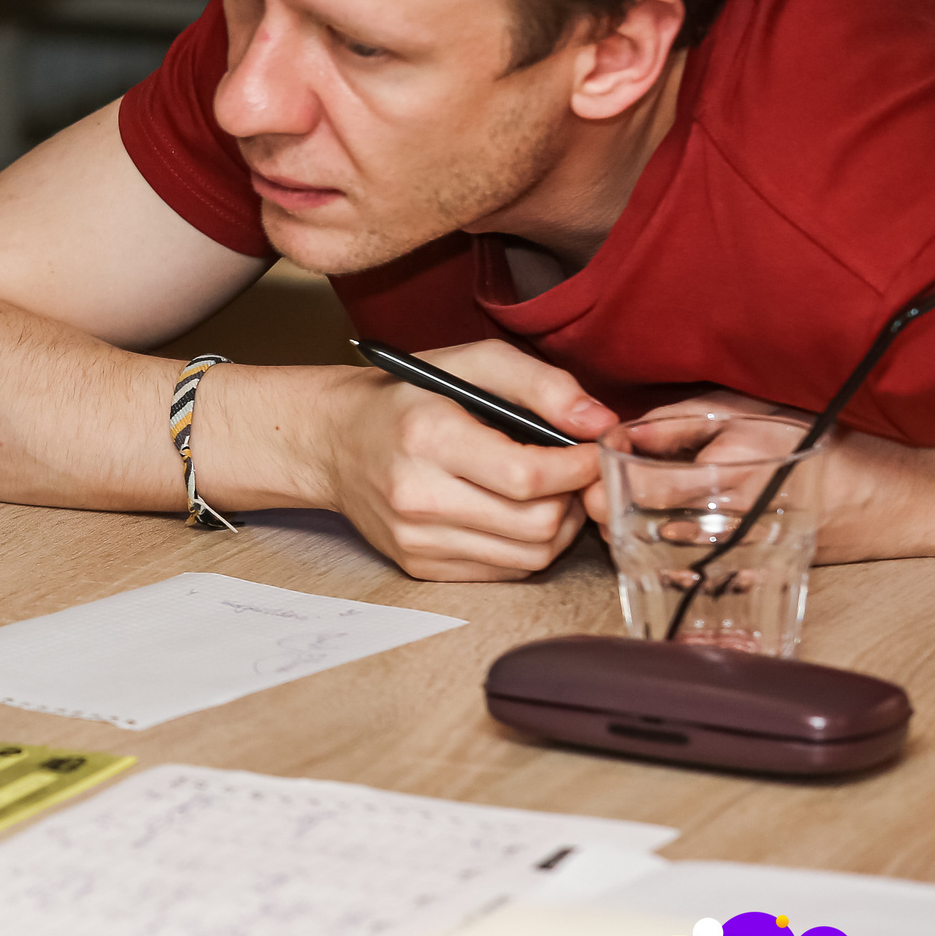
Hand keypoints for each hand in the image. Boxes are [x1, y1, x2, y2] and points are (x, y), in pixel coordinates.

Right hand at [321, 341, 616, 579]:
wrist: (333, 441)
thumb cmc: (407, 398)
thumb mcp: (470, 364)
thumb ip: (542, 384)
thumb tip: (600, 424)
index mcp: (428, 439)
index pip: (529, 477)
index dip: (579, 468)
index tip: (593, 451)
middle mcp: (416, 496)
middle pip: (537, 524)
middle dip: (574, 499)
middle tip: (573, 473)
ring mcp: (415, 539)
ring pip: (529, 556)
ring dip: (557, 526)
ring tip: (547, 492)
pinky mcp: (419, 566)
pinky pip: (505, 572)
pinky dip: (525, 545)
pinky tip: (514, 512)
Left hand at [578, 390, 934, 564]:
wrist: (885, 494)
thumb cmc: (813, 441)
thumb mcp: (745, 411)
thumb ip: (678, 422)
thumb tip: (621, 432)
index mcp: (727, 469)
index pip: (643, 488)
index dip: (605, 483)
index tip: (591, 472)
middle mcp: (732, 516)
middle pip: (645, 527)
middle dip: (610, 515)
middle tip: (597, 499)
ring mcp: (744, 551)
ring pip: (665, 558)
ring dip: (636, 541)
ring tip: (626, 519)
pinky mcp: (756, 575)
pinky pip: (699, 583)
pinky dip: (673, 570)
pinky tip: (662, 554)